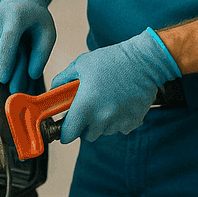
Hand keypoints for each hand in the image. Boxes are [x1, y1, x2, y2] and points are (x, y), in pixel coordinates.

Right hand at [0, 0, 56, 93]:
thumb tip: (32, 75)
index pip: (7, 38)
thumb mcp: (48, 34)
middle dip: (4, 68)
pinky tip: (6, 49)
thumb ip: (42, 55)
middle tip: (16, 80)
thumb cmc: (35, 19)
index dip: (5, 59)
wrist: (19, 2)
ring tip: (17, 52)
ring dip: (2, 62)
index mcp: (16, 15)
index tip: (4, 78)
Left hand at [53, 28, 181, 142]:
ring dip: (100, 123)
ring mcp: (119, 122)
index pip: (68, 134)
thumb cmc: (111, 61)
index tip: (65, 126)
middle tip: (85, 110)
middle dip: (83, 126)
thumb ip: (62, 80)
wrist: (143, 62)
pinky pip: (119, 128)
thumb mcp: (79, 65)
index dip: (64, 131)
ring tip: (103, 103)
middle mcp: (102, 119)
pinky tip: (117, 104)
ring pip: (103, 132)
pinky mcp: (133, 122)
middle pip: (86, 135)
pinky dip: (117, 121)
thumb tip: (53, 90)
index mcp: (85, 106)